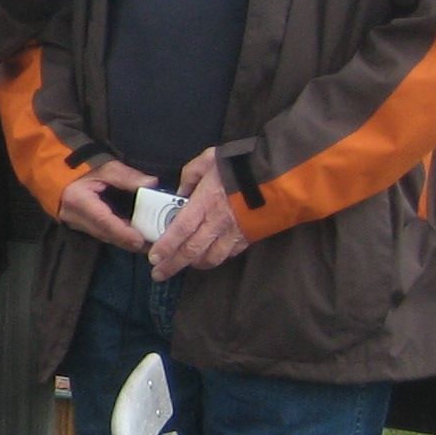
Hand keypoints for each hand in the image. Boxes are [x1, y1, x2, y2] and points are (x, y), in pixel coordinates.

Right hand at [55, 157, 157, 251]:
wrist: (52, 168)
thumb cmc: (78, 166)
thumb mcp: (104, 167)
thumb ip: (127, 176)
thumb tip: (151, 184)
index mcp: (78, 200)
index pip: (103, 221)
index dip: (122, 232)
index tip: (141, 241)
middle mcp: (75, 217)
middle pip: (106, 234)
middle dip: (129, 241)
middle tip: (154, 244)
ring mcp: (75, 223)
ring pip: (104, 236)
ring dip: (124, 240)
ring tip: (148, 240)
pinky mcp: (79, 225)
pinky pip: (100, 233)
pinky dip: (117, 235)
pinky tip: (133, 233)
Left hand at [150, 149, 252, 281]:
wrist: (282, 173)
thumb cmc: (242, 164)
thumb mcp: (208, 160)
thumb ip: (189, 175)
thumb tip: (179, 191)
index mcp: (206, 202)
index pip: (181, 229)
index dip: (167, 246)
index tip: (154, 258)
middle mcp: (219, 221)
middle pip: (192, 250)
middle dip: (173, 264)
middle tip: (158, 274)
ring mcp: (235, 232)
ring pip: (212, 257)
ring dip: (194, 264)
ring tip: (182, 266)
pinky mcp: (250, 237)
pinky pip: (229, 254)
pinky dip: (216, 258)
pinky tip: (207, 257)